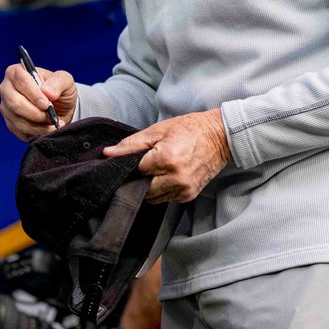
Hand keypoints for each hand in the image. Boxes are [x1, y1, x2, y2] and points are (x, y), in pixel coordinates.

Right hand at [0, 63, 76, 140]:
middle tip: (51, 117)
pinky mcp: (9, 122)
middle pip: (14, 103)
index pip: (21, 81)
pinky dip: (35, 132)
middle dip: (35, 113)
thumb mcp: (65, 81)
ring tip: (52, 123)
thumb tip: (47, 92)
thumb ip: (58, 83)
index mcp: (17, 72)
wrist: (59, 107)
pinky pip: (18, 131)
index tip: (46, 104)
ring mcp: (6, 106)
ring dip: (38, 126)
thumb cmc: (59, 89)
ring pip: (17, 120)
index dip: (34, 94)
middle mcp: (7, 88)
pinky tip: (45, 128)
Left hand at [104, 110, 229, 202]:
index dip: (129, 166)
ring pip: (152, 198)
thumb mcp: (158, 130)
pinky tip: (165, 176)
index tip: (129, 160)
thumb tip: (108, 154)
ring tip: (155, 170)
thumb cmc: (189, 129)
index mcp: (165, 159)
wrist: (220, 136)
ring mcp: (183, 189)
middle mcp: (175, 178)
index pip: (134, 171)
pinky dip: (161, 190)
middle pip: (141, 189)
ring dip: (148, 187)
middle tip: (141, 167)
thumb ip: (131, 144)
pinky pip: (166, 199)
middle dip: (137, 180)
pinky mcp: (189, 196)